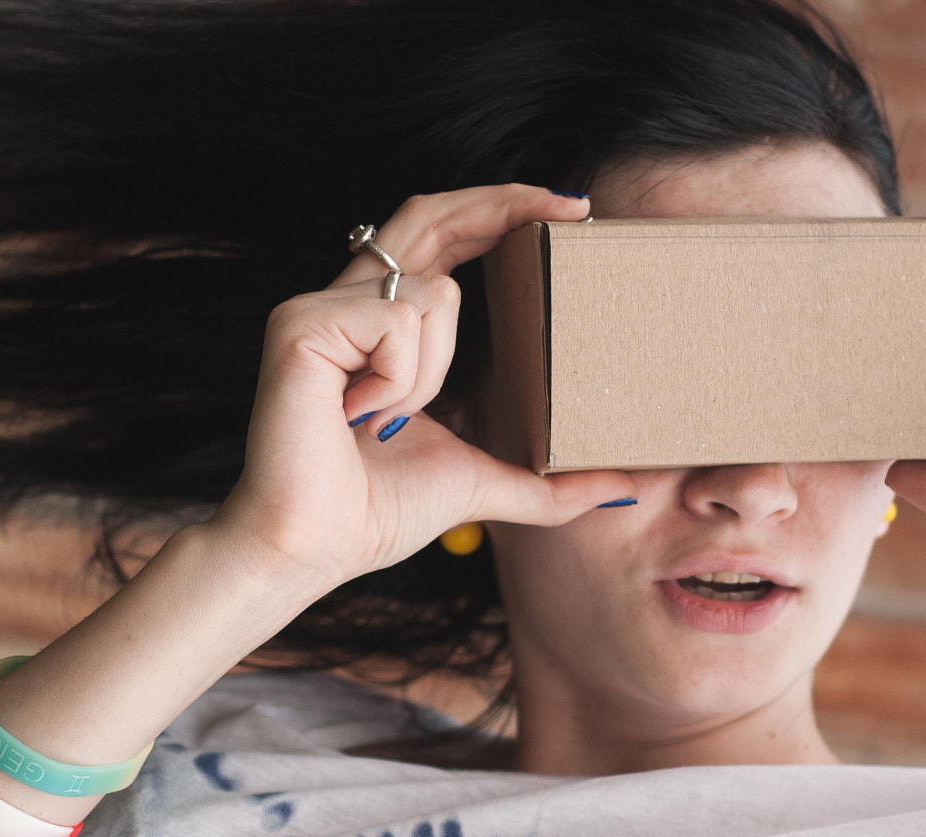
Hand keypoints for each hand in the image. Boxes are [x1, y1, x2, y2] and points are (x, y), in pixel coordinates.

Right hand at [205, 184, 635, 585]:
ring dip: (434, 370)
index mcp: (381, 324)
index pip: (443, 237)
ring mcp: (320, 306)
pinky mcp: (304, 322)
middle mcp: (348, 300)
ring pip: (435, 291)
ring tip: (385, 419)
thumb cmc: (373, 514)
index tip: (572, 211)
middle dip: (507, 199)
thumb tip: (621, 491)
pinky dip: (400, 378)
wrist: (309, 547)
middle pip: (432, 214)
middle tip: (577, 207)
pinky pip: (400, 320)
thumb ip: (547, 485)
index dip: (501, 210)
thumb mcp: (483, 485)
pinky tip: (358, 414)